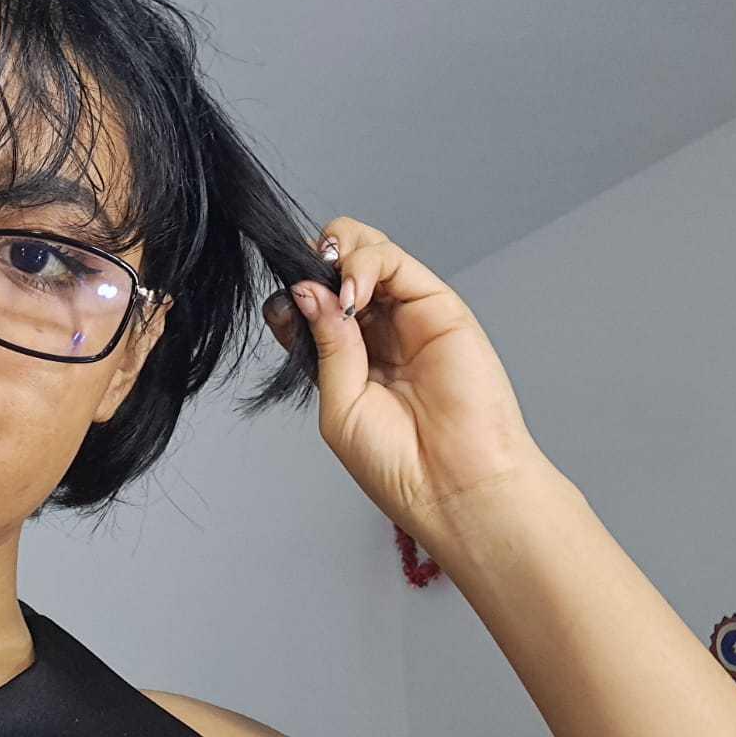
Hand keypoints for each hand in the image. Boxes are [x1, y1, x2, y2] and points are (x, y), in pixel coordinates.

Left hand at [264, 216, 554, 543]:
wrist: (452, 484)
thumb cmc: (396, 462)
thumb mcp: (338, 403)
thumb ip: (326, 344)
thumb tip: (306, 290)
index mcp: (343, 356)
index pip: (309, 301)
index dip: (293, 291)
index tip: (283, 305)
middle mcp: (374, 330)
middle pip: (337, 266)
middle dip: (315, 261)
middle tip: (306, 283)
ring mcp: (406, 315)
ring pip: (366, 252)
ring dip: (339, 256)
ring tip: (339, 296)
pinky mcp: (438, 305)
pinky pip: (397, 261)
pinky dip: (367, 264)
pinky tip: (354, 294)